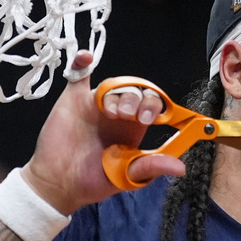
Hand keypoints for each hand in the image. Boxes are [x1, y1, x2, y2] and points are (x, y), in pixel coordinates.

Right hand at [21, 52, 185, 214]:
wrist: (59, 183)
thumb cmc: (94, 181)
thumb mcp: (127, 175)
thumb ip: (152, 166)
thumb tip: (180, 168)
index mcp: (134, 127)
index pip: (152, 105)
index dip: (154, 106)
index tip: (148, 118)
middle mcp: (118, 112)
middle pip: (134, 91)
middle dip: (135, 99)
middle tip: (126, 115)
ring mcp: (95, 104)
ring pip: (112, 85)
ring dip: (115, 93)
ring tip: (111, 112)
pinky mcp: (73, 100)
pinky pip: (78, 75)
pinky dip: (81, 62)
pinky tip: (86, 57)